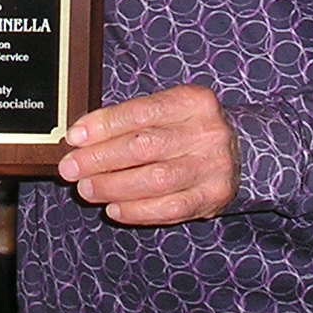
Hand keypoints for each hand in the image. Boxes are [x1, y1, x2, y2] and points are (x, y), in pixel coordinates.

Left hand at [57, 83, 237, 225]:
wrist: (241, 152)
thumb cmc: (189, 130)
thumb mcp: (168, 112)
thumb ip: (129, 121)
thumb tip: (81, 137)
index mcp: (193, 101)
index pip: (141, 112)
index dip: (104, 125)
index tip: (75, 137)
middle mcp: (207, 131)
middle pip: (144, 147)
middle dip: (100, 159)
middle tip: (71, 169)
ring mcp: (214, 166)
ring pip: (155, 180)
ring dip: (114, 187)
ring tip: (87, 189)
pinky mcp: (213, 196)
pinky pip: (170, 208)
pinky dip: (138, 211)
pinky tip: (115, 208)